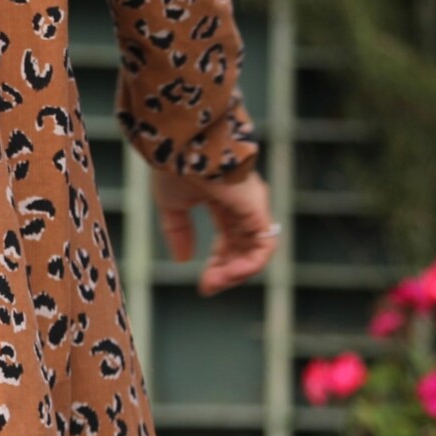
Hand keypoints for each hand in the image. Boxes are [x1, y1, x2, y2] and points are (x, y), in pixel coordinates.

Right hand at [154, 164, 279, 295]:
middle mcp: (243, 206)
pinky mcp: (258, 211)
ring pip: (255, 252)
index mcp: (223, 201)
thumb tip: (182, 260)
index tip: (203, 284)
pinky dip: (249, 266)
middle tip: (207, 288)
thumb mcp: (172, 204)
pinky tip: (229, 275)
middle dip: (225, 273)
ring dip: (235, 273)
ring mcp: (253, 208)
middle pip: (242, 249)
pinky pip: (263, 247)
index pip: (228, 240)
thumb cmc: (176, 167)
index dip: (217, 264)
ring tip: (214, 284)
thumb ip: (178, 231)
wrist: (182, 148)